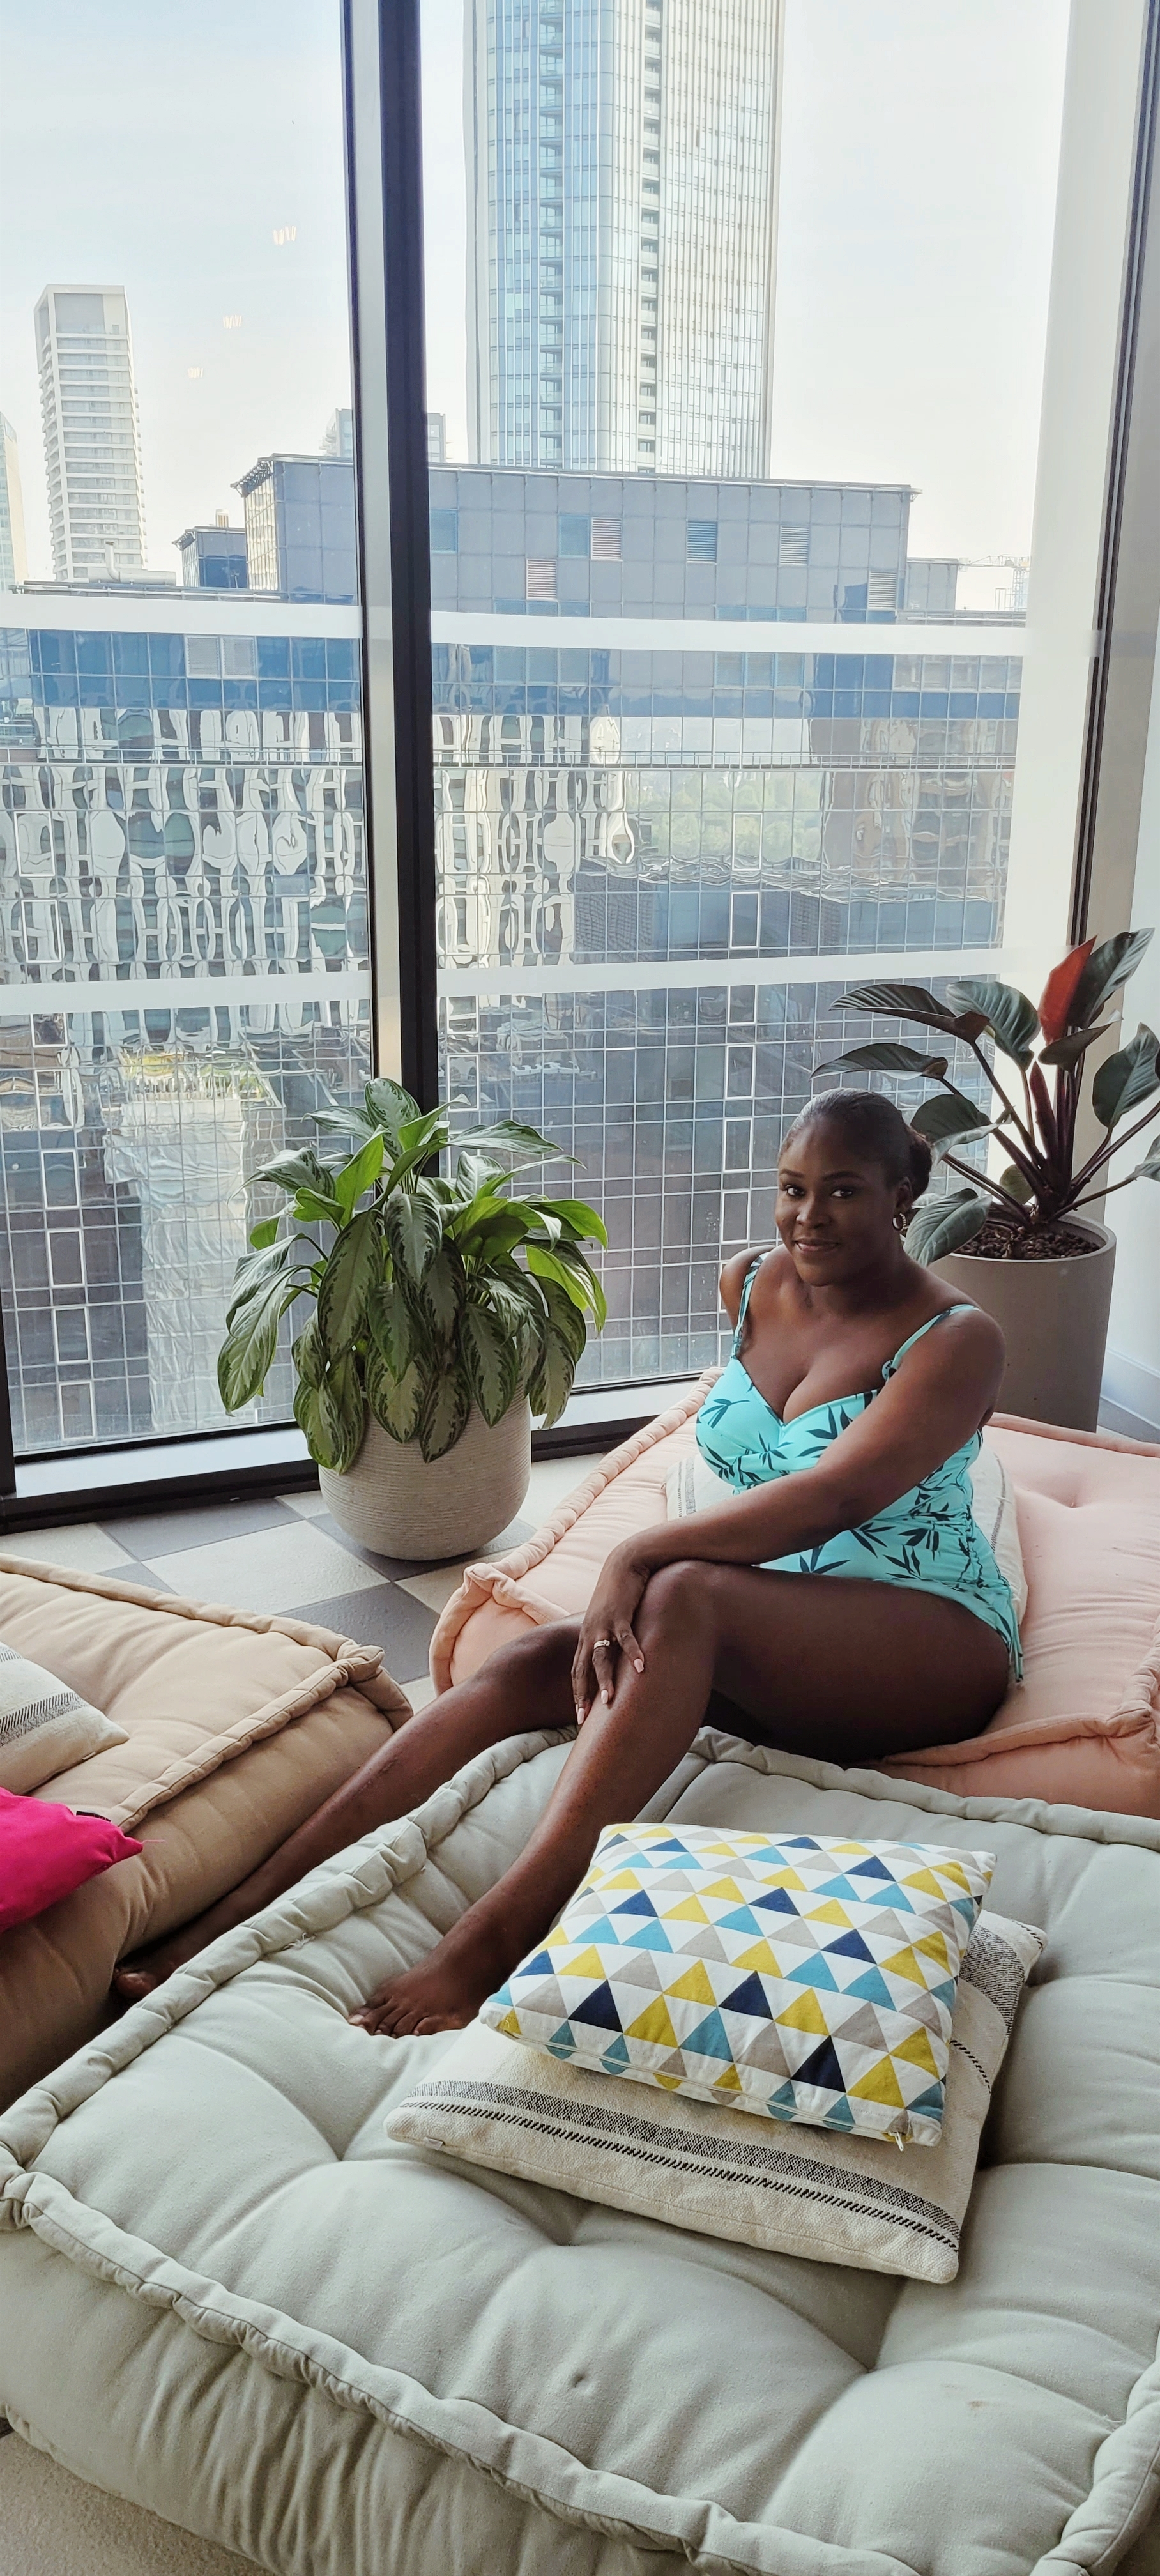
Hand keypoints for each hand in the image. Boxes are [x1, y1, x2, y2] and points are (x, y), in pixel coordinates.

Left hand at [572, 1547, 648, 1723]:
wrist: (624, 1564)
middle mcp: (590, 1633)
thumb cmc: (618, 1594)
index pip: (577, 1670)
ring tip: (609, 1701)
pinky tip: (642, 1668)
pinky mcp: (620, 1615)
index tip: (579, 1715)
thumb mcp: (609, 1619)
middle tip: (583, 1718)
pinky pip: (626, 1638)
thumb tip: (615, 1658)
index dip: (577, 1693)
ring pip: (600, 1657)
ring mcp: (604, 1624)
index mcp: (586, 1636)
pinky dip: (633, 1653)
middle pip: (582, 1669)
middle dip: (582, 1695)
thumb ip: (609, 1638)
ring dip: (604, 1679)